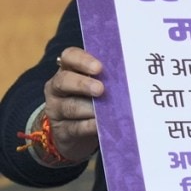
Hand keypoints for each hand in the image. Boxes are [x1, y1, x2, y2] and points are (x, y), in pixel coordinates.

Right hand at [42, 47, 103, 161]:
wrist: (77, 134)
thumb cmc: (94, 101)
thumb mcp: (98, 84)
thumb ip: (109, 76)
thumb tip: (134, 72)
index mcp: (68, 70)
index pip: (69, 57)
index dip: (82, 60)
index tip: (99, 67)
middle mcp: (58, 88)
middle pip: (63, 81)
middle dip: (82, 84)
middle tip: (101, 89)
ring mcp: (57, 110)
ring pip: (69, 107)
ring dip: (89, 108)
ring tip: (105, 110)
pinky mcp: (62, 131)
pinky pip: (75, 128)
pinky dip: (89, 126)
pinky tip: (100, 124)